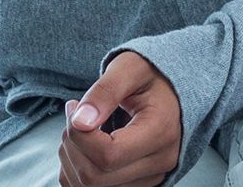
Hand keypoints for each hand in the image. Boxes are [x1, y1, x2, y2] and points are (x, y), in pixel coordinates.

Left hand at [60, 52, 181, 186]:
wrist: (171, 92)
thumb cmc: (150, 76)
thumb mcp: (129, 68)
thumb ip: (105, 91)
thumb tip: (80, 122)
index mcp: (161, 132)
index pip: (108, 155)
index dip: (79, 136)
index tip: (74, 107)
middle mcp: (160, 163)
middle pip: (96, 177)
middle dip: (71, 145)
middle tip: (73, 115)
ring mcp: (150, 179)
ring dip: (71, 158)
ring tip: (79, 128)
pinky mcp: (137, 185)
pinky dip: (76, 170)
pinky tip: (82, 146)